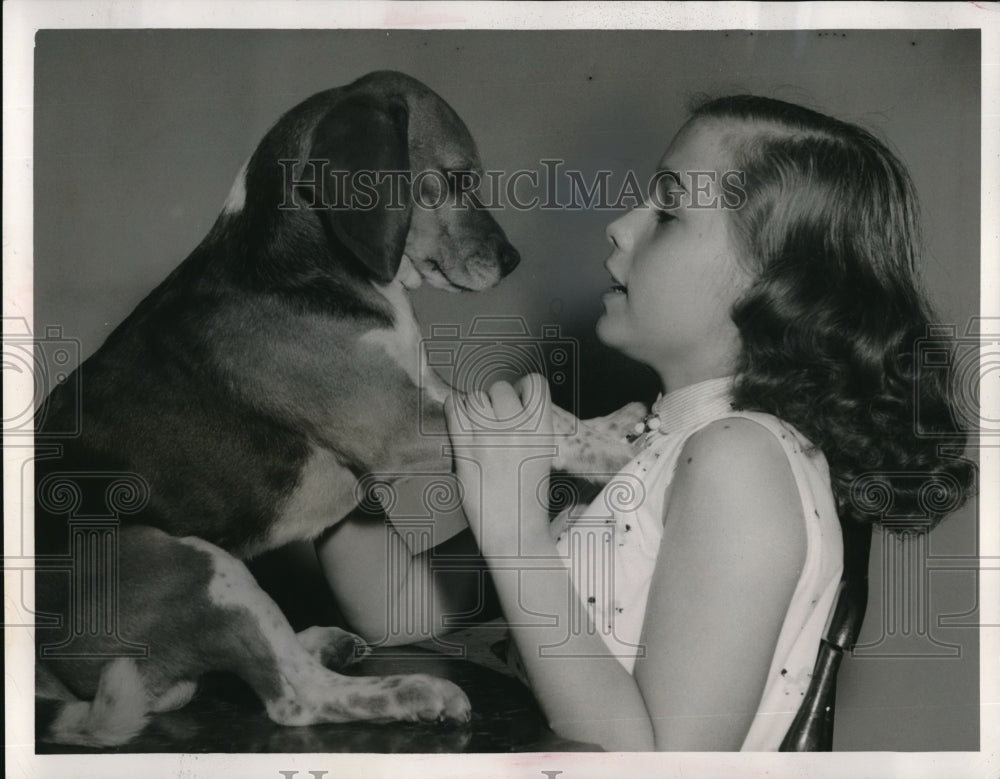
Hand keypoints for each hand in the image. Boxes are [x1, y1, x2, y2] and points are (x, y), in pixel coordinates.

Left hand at [443, 374, 554, 553]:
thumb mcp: (542, 454)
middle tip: (494, 418)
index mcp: (542, 431)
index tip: (518, 398)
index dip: (524, 388)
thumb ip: (530, 427)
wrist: (514, 532)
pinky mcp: (465, 451)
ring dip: (475, 406)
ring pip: (476, 397)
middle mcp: (517, 431)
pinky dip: (454, 408)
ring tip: (477, 422)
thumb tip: (511, 403)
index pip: (536, 383)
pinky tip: (459, 417)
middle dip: (497, 399)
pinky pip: (454, 410)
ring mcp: (489, 440)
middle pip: (501, 388)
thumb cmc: (527, 498)